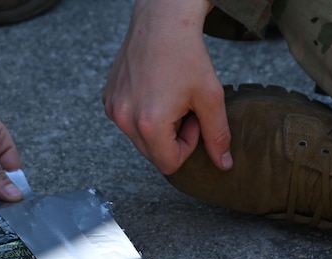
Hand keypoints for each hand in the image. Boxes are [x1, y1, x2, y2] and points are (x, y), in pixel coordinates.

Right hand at [102, 0, 231, 174]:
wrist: (162, 20)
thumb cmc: (186, 54)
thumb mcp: (210, 96)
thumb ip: (217, 135)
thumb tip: (224, 165)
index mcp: (149, 124)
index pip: (168, 163)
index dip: (187, 147)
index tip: (194, 120)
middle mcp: (124, 120)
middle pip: (152, 154)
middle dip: (171, 138)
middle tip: (184, 108)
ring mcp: (113, 109)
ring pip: (139, 139)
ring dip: (157, 127)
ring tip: (169, 97)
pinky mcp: (108, 99)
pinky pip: (127, 122)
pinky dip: (142, 114)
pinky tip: (154, 89)